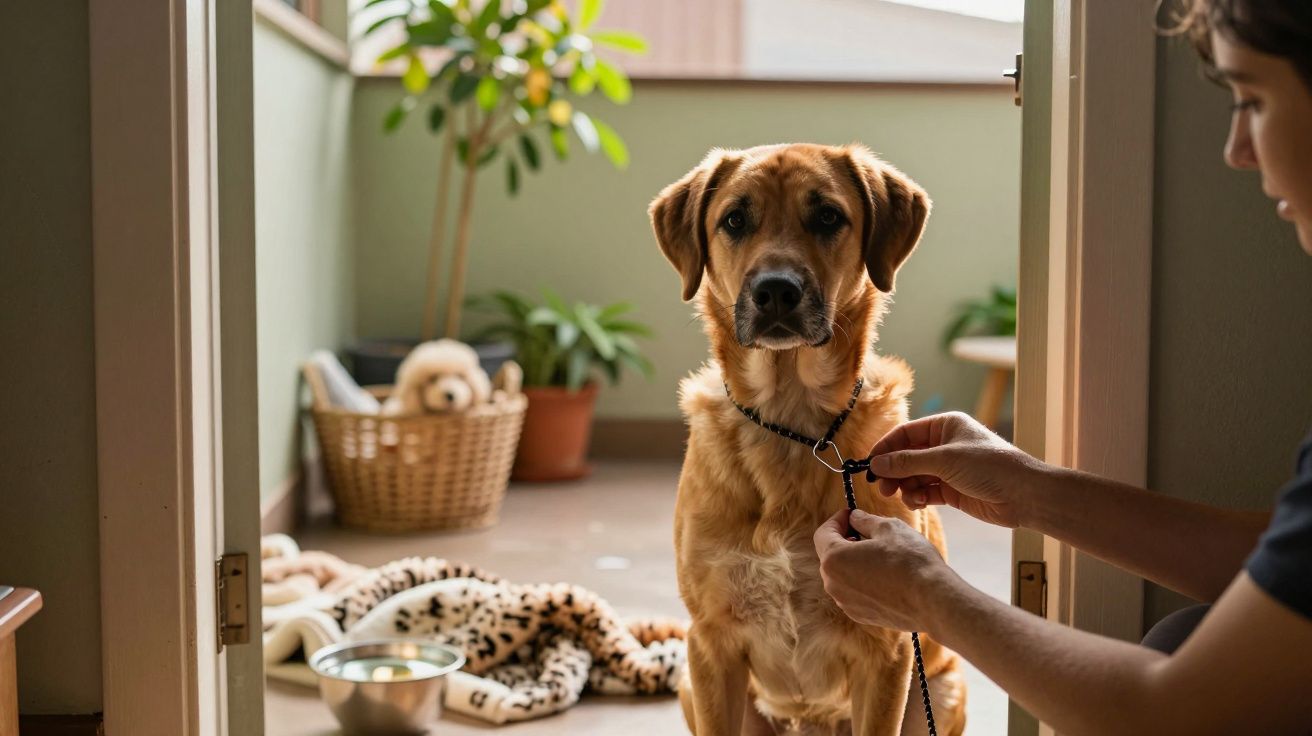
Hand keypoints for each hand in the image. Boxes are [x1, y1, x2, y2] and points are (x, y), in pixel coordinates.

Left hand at [813, 508, 952, 630]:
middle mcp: (833, 584)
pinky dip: (862, 580)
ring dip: (853, 561)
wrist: (932, 601)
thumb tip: (854, 518)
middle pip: (830, 555)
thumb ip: (864, 520)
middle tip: (865, 531)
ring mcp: (846, 603)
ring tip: (878, 553)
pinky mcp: (860, 615)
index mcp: (834, 559)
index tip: (851, 514)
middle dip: (844, 540)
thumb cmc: (910, 560)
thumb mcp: (888, 527)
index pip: (823, 533)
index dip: (837, 520)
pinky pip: (854, 592)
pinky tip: (884, 575)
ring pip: (842, 575)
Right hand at [868, 412, 1042, 527]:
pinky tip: (917, 503)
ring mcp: (949, 468)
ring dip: (905, 486)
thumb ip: (907, 462)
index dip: (885, 448)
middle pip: (907, 456)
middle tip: (881, 487)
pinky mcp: (953, 490)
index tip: (869, 465)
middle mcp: (945, 445)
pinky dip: (918, 497)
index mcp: (945, 426)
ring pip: (914, 476)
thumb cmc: (989, 467)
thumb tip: (875, 464)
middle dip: (893, 471)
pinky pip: (926, 491)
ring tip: (902, 496)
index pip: (905, 434)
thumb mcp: (944, 460)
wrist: (1024, 495)